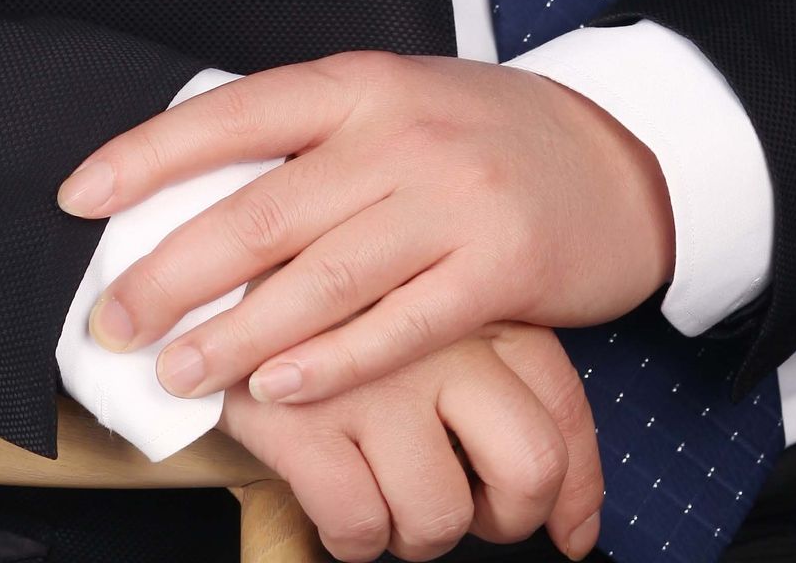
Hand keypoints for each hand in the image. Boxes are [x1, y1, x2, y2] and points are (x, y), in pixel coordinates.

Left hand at [56, 50, 674, 407]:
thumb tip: (191, 192)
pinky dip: (332, 363)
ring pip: (320, 279)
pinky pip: (399, 326)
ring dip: (236, 334)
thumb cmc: (481, 134)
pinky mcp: (499, 269)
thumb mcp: (395, 104)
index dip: (152, 155)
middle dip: (173, 273)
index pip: (236, 113)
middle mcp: (400, 134)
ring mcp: (452, 201)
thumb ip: (310, 141)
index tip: (81, 197)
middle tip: (113, 321)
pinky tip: (280, 388)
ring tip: (176, 373)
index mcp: (362, 83)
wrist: (616, 157)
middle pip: (263, 210)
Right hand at [217, 318, 603, 561]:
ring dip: (411, 533)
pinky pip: (360, 524)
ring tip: (381, 493)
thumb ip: (509, 395)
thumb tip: (578, 534)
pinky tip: (332, 495)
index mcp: (484, 308)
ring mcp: (375, 376)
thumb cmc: (343, 310)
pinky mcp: (306, 415)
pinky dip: (350, 536)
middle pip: (530, 468)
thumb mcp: (439, 322)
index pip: (564, 413)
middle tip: (459, 510)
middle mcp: (442, 338)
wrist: (218, 261)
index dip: (573, 491)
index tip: (563, 531)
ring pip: (440, 514)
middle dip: (501, 518)